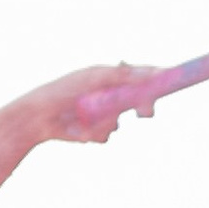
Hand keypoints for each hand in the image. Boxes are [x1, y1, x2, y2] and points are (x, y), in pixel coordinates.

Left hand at [18, 62, 153, 150]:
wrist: (37, 119)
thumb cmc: (63, 91)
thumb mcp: (95, 79)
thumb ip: (123, 75)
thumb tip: (152, 72)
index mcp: (109, 77)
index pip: (140, 76)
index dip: (157, 79)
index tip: (171, 80)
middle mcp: (109, 95)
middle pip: (138, 101)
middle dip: (142, 107)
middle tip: (143, 112)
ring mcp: (103, 115)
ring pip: (120, 121)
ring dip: (108, 122)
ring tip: (87, 119)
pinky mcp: (96, 132)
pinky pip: (107, 135)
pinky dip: (96, 133)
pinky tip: (81, 130)